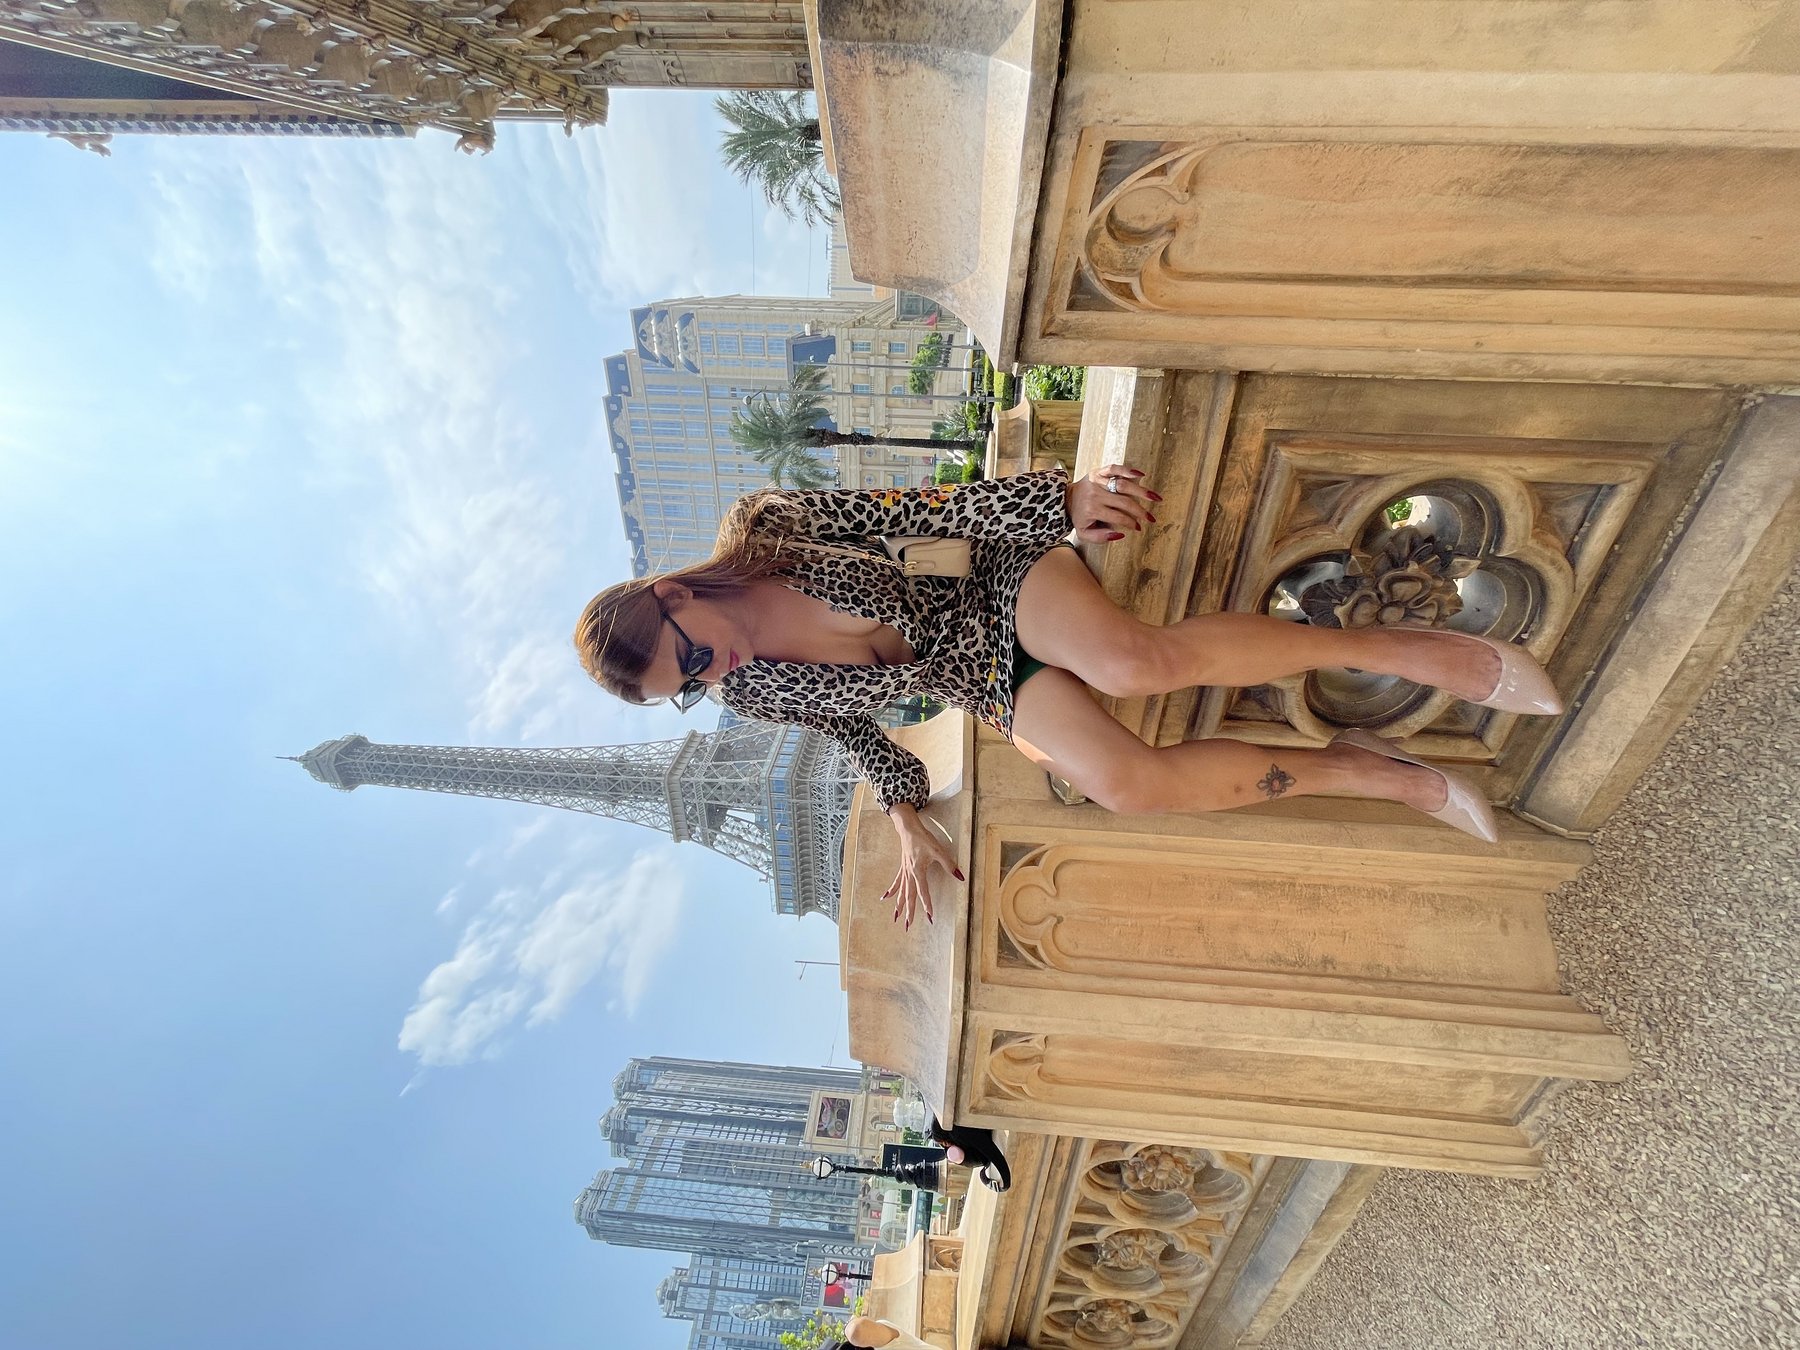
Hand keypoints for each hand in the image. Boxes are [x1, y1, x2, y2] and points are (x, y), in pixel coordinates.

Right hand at [883, 804, 962, 931]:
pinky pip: (896, 882)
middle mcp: (910, 874)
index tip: (930, 917)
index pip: (923, 892)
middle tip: (908, 926)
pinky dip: (891, 891)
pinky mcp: (903, 868)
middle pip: (909, 896)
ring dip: (898, 906)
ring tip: (895, 919)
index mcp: (918, 871)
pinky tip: (885, 898)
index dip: (927, 905)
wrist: (908, 829)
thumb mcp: (938, 850)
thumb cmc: (923, 839)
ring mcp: (905, 872)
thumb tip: (960, 876)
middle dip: (909, 912)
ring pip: (901, 892)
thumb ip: (949, 864)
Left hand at [1066, 465, 1158, 543]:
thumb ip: (1100, 537)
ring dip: (1141, 492)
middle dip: (1140, 511)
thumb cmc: (1079, 517)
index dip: (1131, 523)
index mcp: (1092, 510)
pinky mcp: (1098, 472)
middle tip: (1151, 518)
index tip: (1139, 527)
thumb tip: (1121, 534)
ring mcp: (1097, 482)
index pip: (1118, 516)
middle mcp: (1096, 495)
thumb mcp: (1084, 533)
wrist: (1065, 499)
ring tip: (1155, 498)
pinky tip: (1140, 475)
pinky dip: (1127, 470)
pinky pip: (1113, 469)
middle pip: (1124, 502)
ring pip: (1123, 485)